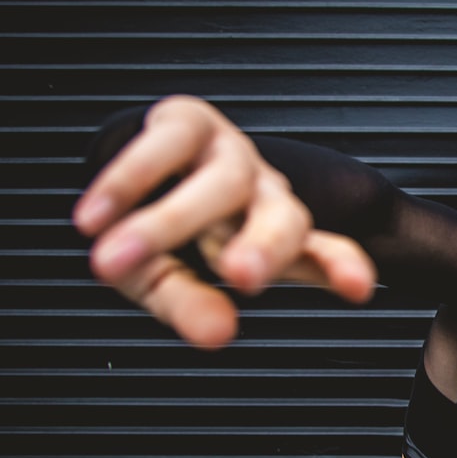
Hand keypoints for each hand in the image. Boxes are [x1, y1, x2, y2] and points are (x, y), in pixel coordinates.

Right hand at [72, 95, 376, 348]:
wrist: (130, 168)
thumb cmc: (163, 232)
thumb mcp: (170, 281)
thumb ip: (193, 306)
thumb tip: (217, 335)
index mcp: (274, 236)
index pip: (320, 252)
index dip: (341, 265)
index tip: (358, 288)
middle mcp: (262, 194)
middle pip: (284, 218)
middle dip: (266, 245)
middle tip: (241, 275)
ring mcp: (230, 155)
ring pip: (221, 183)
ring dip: (171, 220)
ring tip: (115, 258)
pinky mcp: (187, 122)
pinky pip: (165, 145)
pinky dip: (128, 180)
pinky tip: (98, 214)